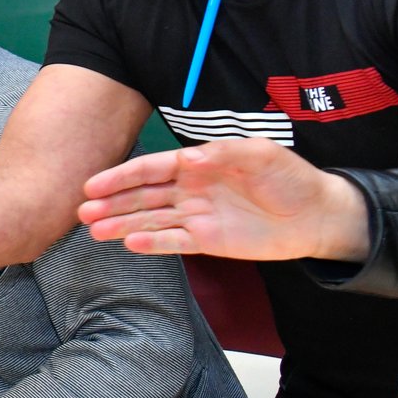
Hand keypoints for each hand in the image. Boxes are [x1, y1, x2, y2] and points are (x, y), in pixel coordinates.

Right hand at [77, 138, 370, 261]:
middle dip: (112, 202)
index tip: (94, 183)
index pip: (153, 169)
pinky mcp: (206, 241)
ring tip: (94, 230)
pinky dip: (152, 243)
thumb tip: (191, 159)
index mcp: (199, 164)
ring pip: (151, 220)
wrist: (315, 214)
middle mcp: (191, 189)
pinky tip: (129, 244)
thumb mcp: (262, 154)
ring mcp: (196, 216)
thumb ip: (226, 153)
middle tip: (83, 210)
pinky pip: (173, 242)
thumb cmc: (290, 178)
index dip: (123, 176)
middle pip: (143, 196)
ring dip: (122, 224)